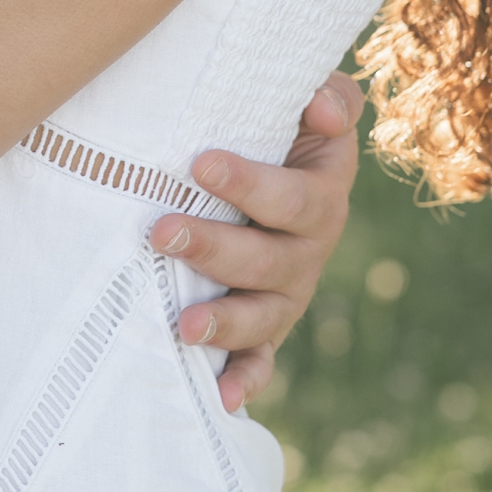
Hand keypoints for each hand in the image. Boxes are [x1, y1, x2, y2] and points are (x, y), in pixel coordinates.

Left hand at [152, 72, 362, 413]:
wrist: (279, 162)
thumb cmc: (282, 125)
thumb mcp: (314, 102)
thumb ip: (330, 95)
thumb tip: (320, 107)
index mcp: (321, 193)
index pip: (292, 197)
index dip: (249, 182)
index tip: (199, 163)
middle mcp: (309, 249)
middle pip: (268, 260)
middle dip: (214, 248)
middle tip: (161, 231)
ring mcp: (287, 291)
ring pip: (262, 314)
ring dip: (224, 322)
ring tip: (185, 325)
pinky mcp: (266, 323)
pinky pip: (262, 358)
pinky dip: (245, 380)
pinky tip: (221, 396)